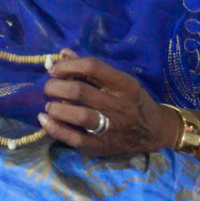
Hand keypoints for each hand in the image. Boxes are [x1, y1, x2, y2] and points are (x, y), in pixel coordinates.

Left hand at [40, 49, 176, 156]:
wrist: (155, 131)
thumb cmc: (133, 100)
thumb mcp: (119, 80)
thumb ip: (91, 68)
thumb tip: (62, 53)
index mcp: (124, 84)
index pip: (92, 67)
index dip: (68, 65)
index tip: (55, 70)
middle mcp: (119, 105)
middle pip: (80, 92)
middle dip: (56, 87)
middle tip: (49, 87)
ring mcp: (112, 128)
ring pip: (79, 116)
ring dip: (56, 108)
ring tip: (49, 105)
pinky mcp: (103, 146)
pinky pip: (76, 140)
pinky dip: (56, 130)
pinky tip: (45, 121)